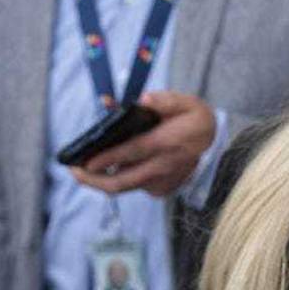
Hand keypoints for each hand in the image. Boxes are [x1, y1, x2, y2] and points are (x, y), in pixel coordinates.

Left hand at [73, 91, 215, 196]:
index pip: (134, 152)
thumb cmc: (195, 120)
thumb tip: (143, 100)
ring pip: (126, 185)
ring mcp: (163, 181)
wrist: (213, 143)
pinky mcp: (161, 189)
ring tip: (85, 170)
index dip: (109, 158)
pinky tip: (112, 167)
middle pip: (124, 181)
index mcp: (168, 142)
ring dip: (103, 179)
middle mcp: (164, 166)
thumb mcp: (187, 102)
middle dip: (95, 181)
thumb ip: (165, 100)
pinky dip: (121, 178)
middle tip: (75, 172)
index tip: (87, 162)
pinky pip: (135, 186)